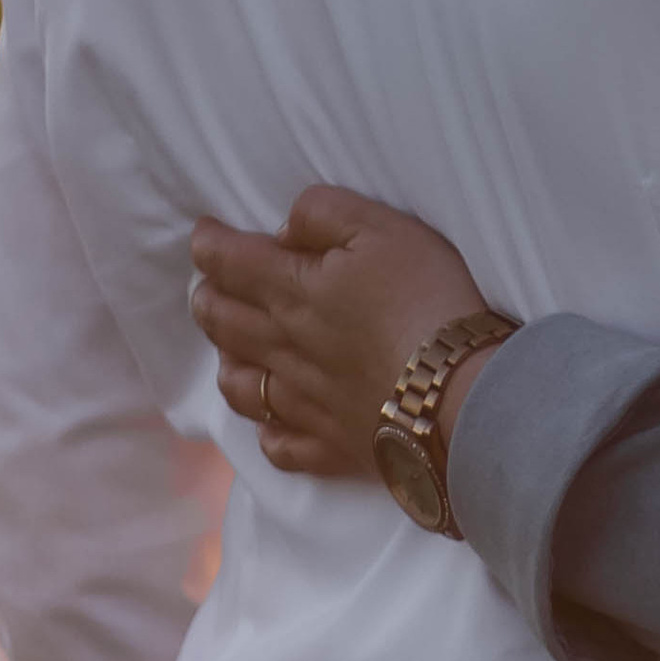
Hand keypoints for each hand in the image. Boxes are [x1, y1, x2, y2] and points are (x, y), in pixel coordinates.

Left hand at [190, 184, 499, 480]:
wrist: (456, 390)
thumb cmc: (425, 297)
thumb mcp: (384, 228)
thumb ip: (325, 214)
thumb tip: (284, 230)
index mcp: (293, 291)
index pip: (231, 263)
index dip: (209, 245)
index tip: (203, 234)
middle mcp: (284, 347)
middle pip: (225, 323)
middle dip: (207, 299)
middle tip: (205, 286)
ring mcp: (302, 403)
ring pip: (241, 386)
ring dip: (227, 361)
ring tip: (228, 348)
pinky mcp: (329, 445)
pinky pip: (281, 445)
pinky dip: (268, 432)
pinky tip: (271, 422)